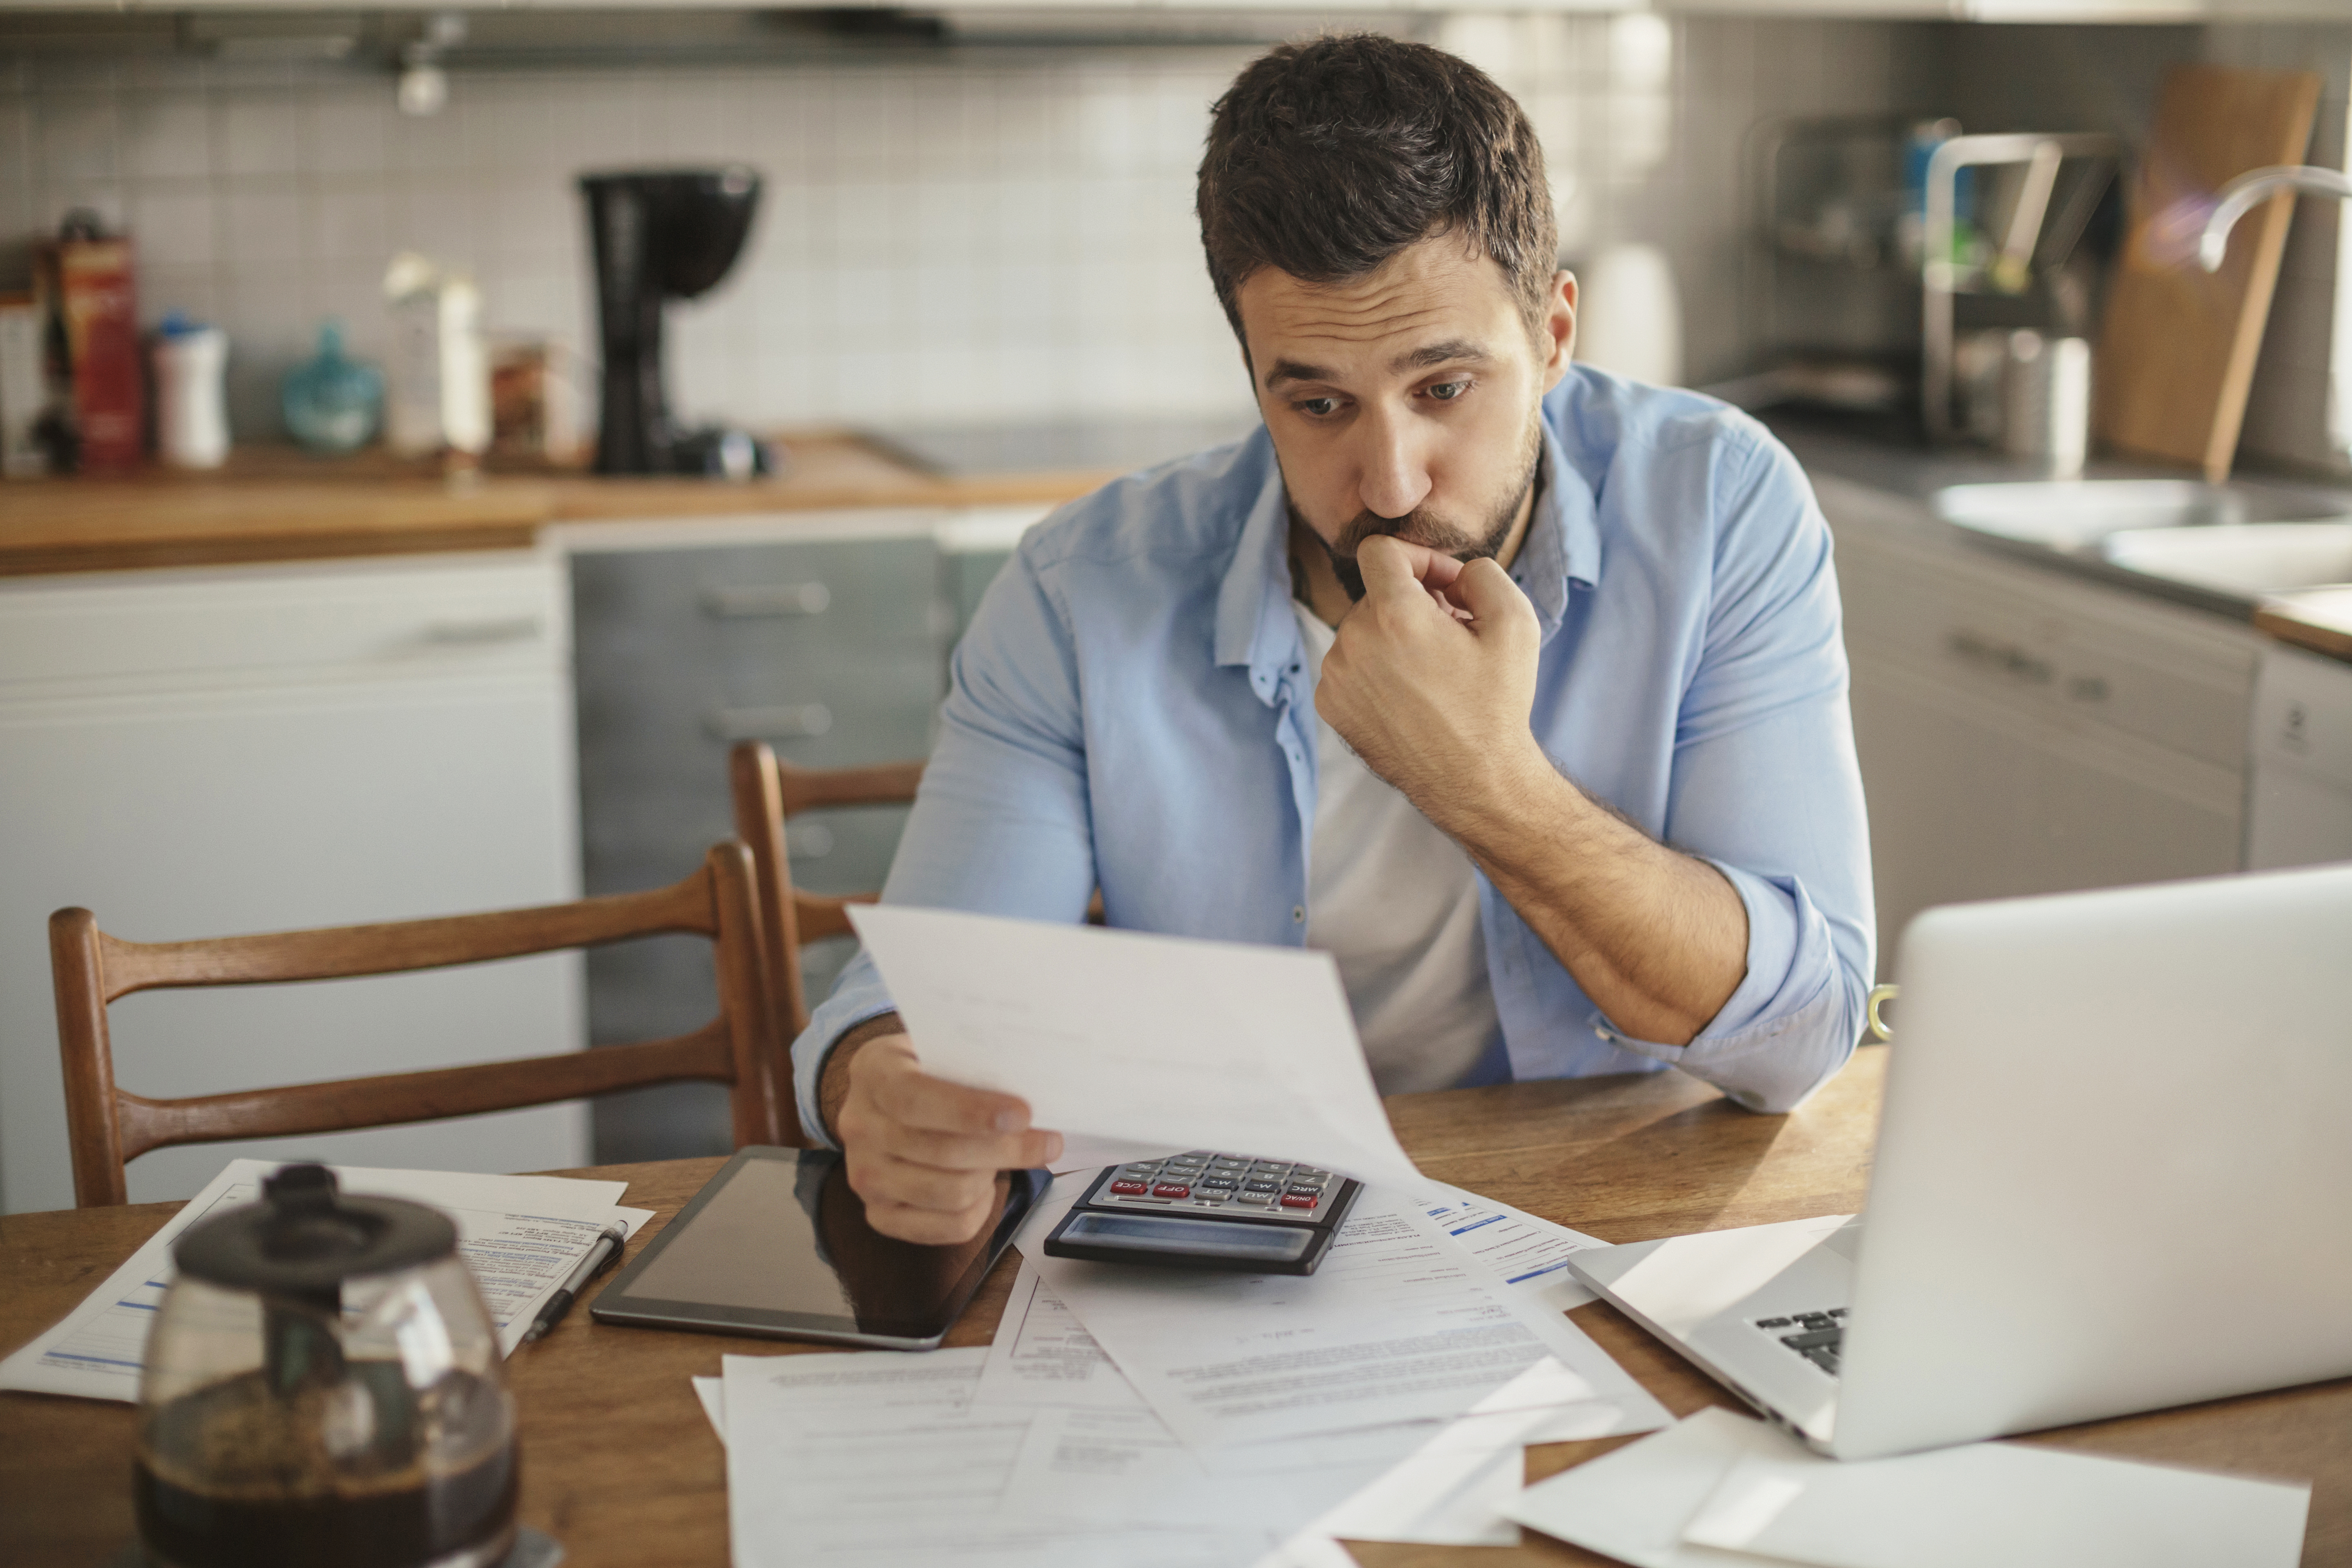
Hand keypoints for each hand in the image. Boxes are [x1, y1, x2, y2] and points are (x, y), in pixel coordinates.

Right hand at [833, 1031, 1063, 1243]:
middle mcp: (859, 1127)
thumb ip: (974, 1065)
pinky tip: (986, 1184)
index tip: (1022, 1114)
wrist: (884, 1100)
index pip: (914, 1099)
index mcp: (872, 1073)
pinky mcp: (880, 1216)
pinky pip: (949, 1227)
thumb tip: (1034, 1092)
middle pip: (941, 1152)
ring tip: (1010, 1156)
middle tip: (1048, 1140)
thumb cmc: (927, 1071)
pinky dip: (981, 1209)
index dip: (970, 1111)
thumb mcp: (941, 1048)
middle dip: (1007, 1149)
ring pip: (950, 1193)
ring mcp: (865, 1177)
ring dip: (994, 1176)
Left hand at [1315, 534, 1545, 823]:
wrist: (1475, 781)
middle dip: (1415, 603)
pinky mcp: (1331, 705)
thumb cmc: (1497, 704)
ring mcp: (1336, 676)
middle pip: (1377, 593)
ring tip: (1435, 670)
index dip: (1419, 558)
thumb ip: (1482, 573)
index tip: (1444, 587)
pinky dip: (1378, 669)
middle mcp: (1352, 641)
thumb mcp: (1515, 622)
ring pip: (1363, 629)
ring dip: (1396, 637)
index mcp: (1393, 614)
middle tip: (1454, 636)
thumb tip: (1452, 573)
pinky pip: (1351, 664)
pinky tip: (1411, 693)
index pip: (1380, 550)